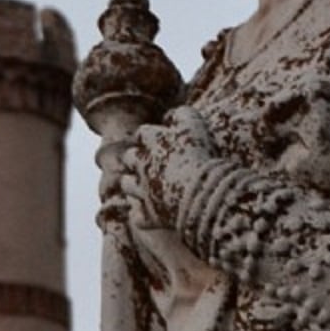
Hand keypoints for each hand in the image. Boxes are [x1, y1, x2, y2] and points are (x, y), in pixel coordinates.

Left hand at [129, 107, 215, 224]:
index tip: (154, 140)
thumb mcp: (194, 126)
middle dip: (134, 159)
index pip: (143, 134)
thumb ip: (182, 114)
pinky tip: (147, 214)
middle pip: (129, 158)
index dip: (148, 137)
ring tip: (141, 187)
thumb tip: (171, 114)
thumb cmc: (200, 156)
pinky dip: (142, 215)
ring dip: (133, 185)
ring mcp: (143, 191)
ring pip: (127, 185)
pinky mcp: (149, 215)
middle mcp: (142, 165)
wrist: (202, 193)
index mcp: (153, 142)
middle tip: (144, 162)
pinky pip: (138, 216)